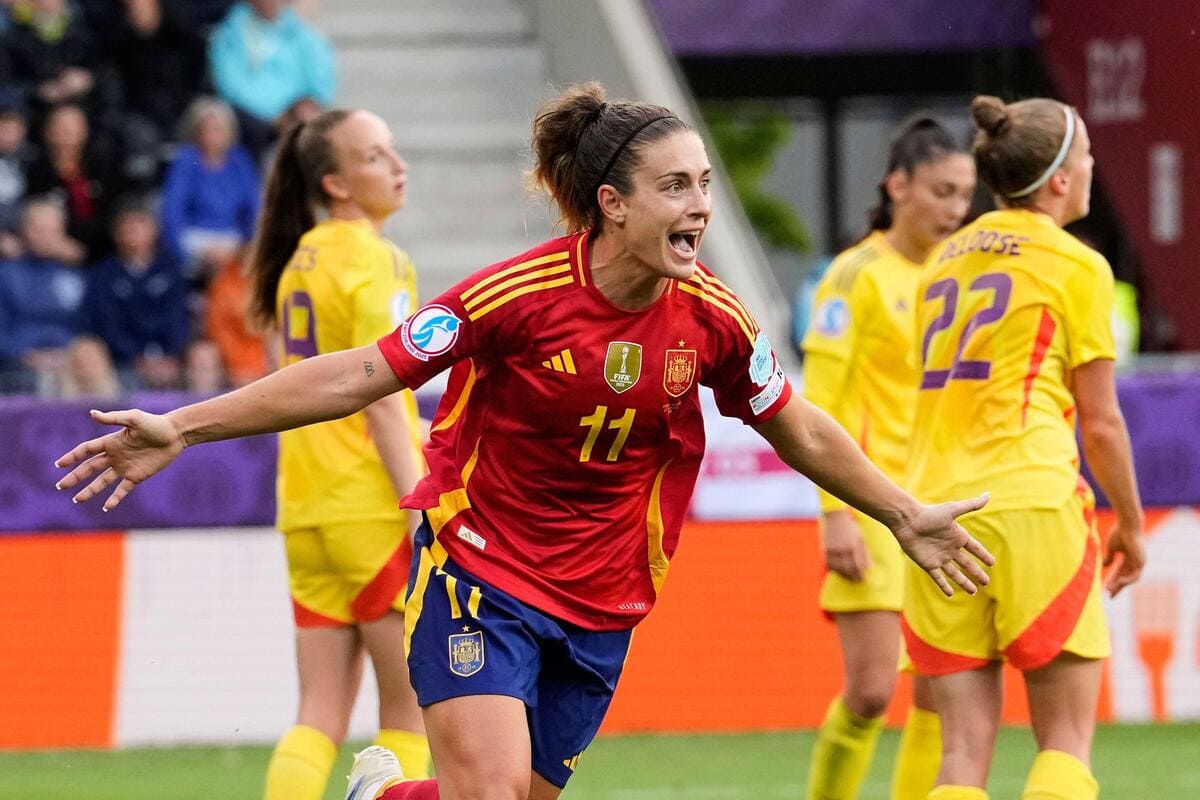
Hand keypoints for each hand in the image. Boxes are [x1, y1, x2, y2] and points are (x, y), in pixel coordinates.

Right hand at [55, 409, 185, 510]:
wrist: (176, 435)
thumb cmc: (155, 424)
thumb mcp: (134, 418)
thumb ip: (113, 418)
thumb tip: (92, 414)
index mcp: (111, 442)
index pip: (86, 450)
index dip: (72, 456)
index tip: (59, 464)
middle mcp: (115, 456)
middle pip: (89, 468)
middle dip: (75, 477)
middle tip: (60, 486)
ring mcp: (125, 467)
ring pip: (102, 481)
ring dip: (89, 490)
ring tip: (76, 500)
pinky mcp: (137, 476)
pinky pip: (122, 489)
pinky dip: (114, 498)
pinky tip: (106, 507)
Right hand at [823, 510, 869, 580]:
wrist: (834, 516)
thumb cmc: (850, 526)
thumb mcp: (860, 538)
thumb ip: (864, 553)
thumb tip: (870, 567)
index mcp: (853, 546)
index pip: (859, 565)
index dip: (862, 573)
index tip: (864, 578)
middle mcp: (842, 550)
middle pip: (849, 569)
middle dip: (854, 576)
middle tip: (858, 580)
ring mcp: (832, 551)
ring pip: (839, 569)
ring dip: (845, 575)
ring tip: (849, 577)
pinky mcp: (825, 550)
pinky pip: (830, 565)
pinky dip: (835, 569)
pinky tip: (840, 571)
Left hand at [891, 493, 994, 596]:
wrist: (906, 521)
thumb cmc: (929, 514)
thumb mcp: (952, 509)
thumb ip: (971, 505)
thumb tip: (988, 494)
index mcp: (957, 536)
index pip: (975, 549)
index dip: (983, 555)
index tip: (992, 563)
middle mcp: (950, 548)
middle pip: (967, 564)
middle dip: (977, 573)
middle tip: (987, 583)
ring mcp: (939, 557)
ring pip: (955, 573)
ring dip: (964, 582)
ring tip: (974, 592)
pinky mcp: (927, 564)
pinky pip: (938, 577)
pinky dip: (944, 585)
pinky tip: (951, 594)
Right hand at [1103, 519, 1144, 596]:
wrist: (1127, 524)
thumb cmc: (1119, 532)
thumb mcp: (1111, 548)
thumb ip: (1109, 557)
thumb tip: (1104, 566)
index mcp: (1128, 557)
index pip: (1120, 572)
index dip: (1113, 580)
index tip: (1106, 589)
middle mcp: (1135, 561)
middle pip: (1125, 578)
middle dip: (1117, 586)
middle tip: (1109, 595)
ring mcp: (1139, 562)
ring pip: (1130, 578)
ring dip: (1120, 585)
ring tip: (1110, 590)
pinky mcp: (1141, 561)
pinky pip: (1134, 575)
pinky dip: (1126, 580)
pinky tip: (1118, 583)